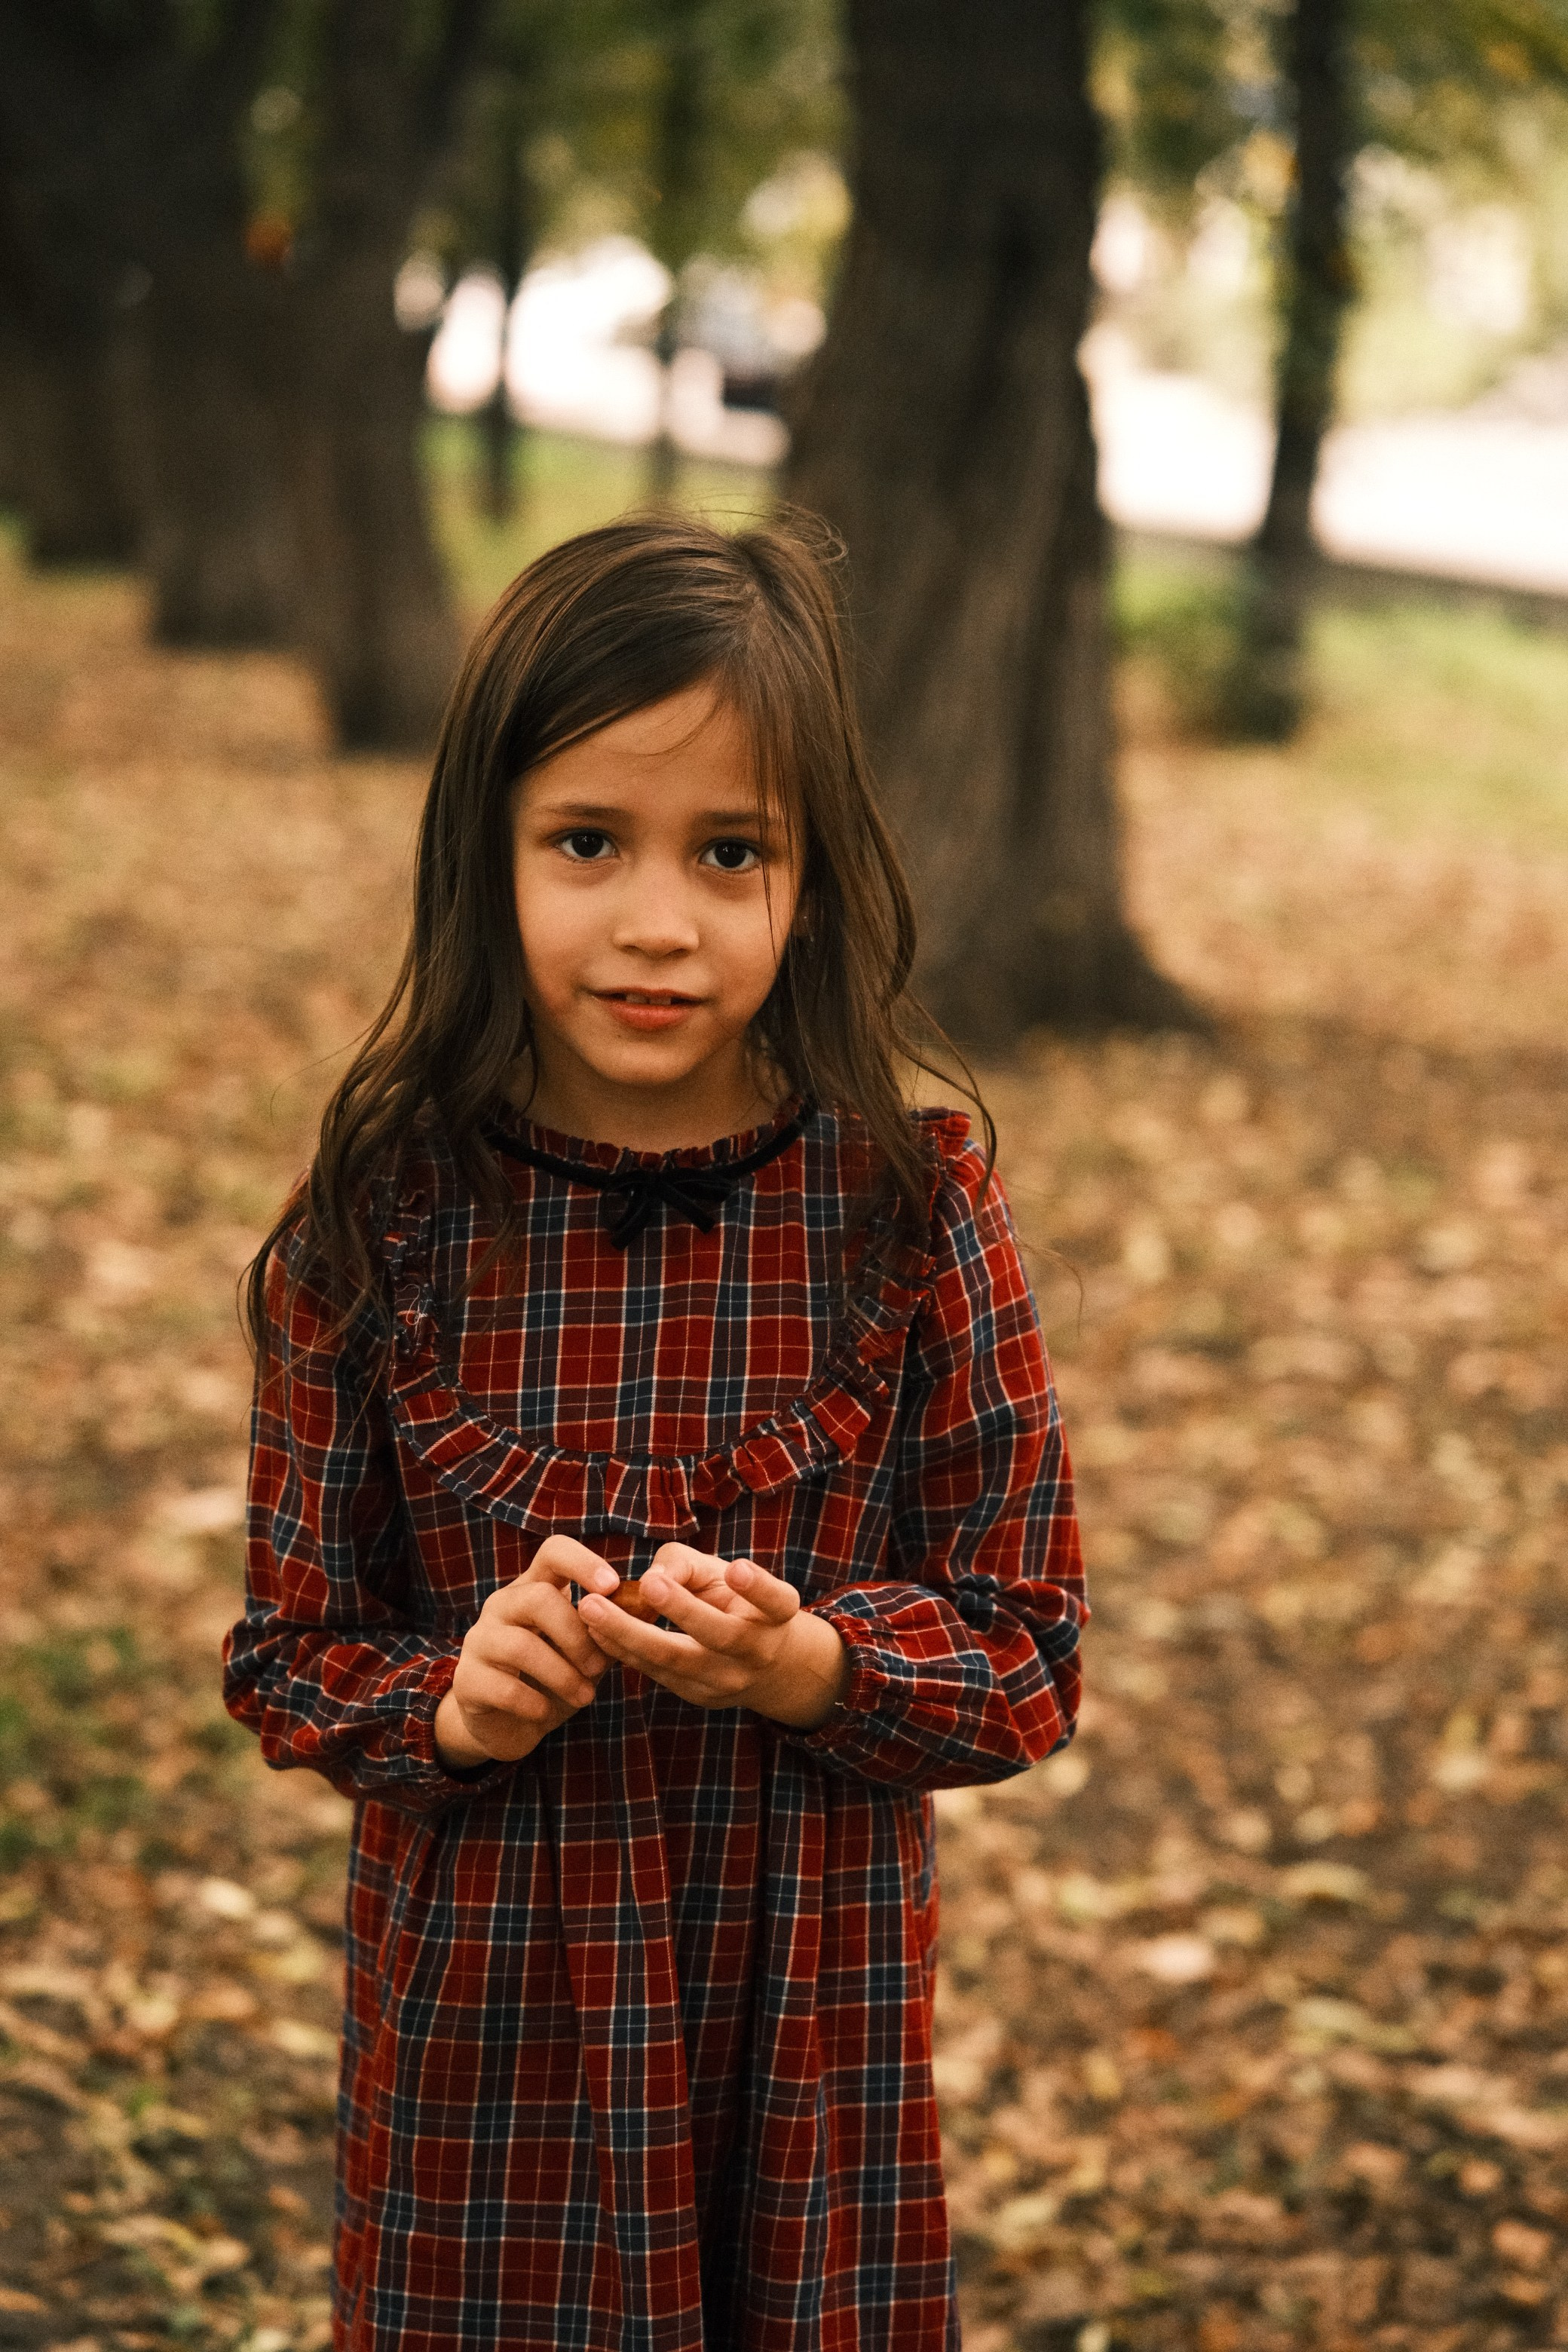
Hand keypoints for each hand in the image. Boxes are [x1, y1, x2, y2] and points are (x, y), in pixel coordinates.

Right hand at [435, 1536, 618, 1769]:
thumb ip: (608, 1629)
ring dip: (563, 1675)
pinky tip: (546, 1712)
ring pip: (522, 1645)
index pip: (553, 1551)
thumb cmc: (554, 1676)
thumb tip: (649, 1608)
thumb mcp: (585, 1650)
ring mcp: (479, 1641)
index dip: (583, 1562)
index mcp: (534, 1588)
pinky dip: (535, 1703)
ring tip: (585, 1697)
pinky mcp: (467, 1680)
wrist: (507, 1723)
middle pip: (539, 1598)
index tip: (612, 1587)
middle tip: (599, 1667)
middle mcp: (502, 1606)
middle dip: (578, 1635)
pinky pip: (504, 1687)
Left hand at [578, 1544, 849, 1729]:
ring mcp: (728, 1681)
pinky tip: (592, 1629)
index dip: (758, 1586)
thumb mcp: (724, 1577)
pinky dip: (622, 1649)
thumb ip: (688, 1564)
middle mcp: (758, 1651)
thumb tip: (652, 1574)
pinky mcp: (698, 1696)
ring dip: (630, 1634)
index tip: (737, 1568)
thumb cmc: (735, 1604)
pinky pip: (655, 1672)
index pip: (775, 1601)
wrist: (763, 1670)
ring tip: (591, 1608)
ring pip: (678, 1660)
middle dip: (681, 1609)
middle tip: (645, 1583)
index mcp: (776, 1616)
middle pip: (721, 1634)